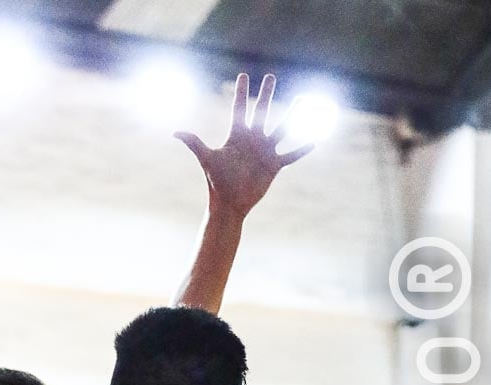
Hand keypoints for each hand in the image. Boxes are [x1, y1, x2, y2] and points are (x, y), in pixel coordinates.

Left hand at [174, 74, 312, 218]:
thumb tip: (176, 132)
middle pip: (262, 111)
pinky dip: (302, 148)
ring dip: (292, 115)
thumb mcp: (207, 159)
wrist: (229, 204)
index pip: (240, 108)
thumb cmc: (217, 181)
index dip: (241, 92)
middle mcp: (253, 140)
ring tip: (303, 101)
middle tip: (271, 76)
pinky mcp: (274, 165)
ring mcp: (265, 151)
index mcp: (237, 135)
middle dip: (267, 94)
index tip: (244, 75)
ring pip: (282, 128)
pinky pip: (291, 154)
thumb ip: (195, 143)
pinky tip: (315, 139)